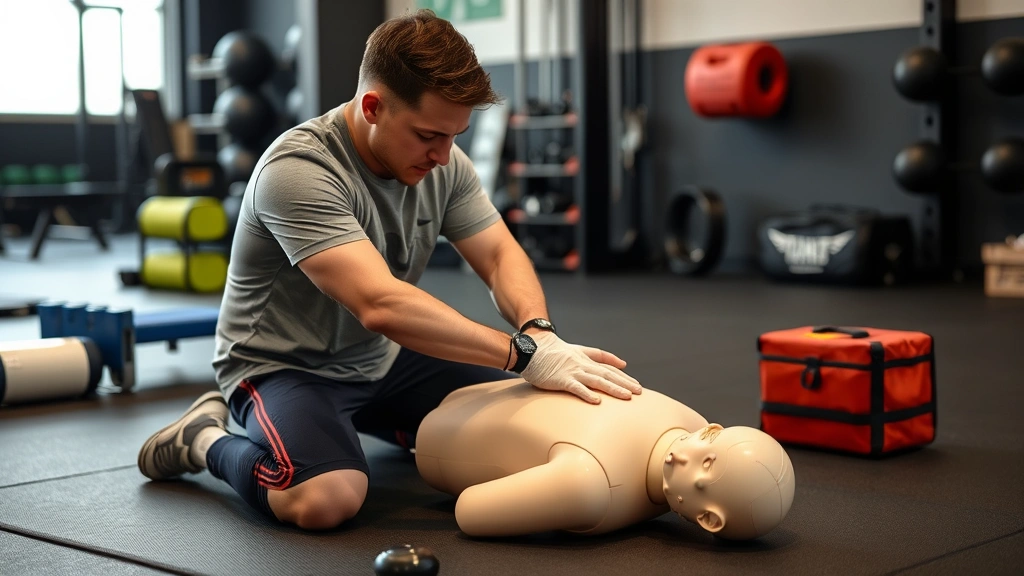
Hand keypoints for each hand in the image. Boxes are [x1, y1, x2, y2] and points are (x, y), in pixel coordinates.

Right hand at [520, 332, 642, 403]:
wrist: (531, 348)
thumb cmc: (550, 352)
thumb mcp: (575, 350)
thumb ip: (595, 355)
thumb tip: (615, 363)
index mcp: (585, 358)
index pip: (608, 366)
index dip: (622, 374)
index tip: (635, 382)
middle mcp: (582, 364)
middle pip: (608, 374)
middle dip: (625, 383)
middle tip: (639, 392)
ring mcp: (573, 371)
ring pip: (598, 380)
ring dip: (614, 389)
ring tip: (627, 397)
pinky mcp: (562, 380)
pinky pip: (577, 388)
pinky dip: (587, 394)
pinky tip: (598, 401)